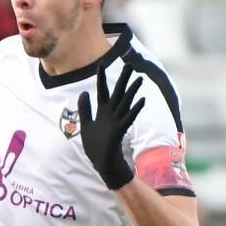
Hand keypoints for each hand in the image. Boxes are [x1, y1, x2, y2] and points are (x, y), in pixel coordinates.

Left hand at [77, 61, 145, 189]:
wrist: (102, 162)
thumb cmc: (95, 144)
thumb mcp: (85, 124)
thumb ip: (85, 109)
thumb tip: (84, 93)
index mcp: (102, 111)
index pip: (102, 90)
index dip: (101, 78)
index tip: (101, 63)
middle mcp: (111, 114)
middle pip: (117, 93)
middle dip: (122, 79)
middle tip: (129, 65)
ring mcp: (116, 121)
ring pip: (125, 103)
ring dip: (132, 91)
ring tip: (139, 78)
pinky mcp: (120, 131)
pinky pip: (129, 118)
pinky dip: (135, 109)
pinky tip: (141, 100)